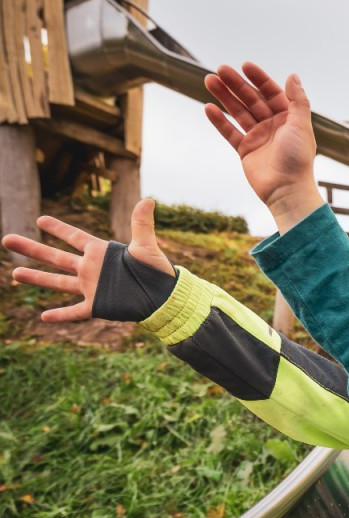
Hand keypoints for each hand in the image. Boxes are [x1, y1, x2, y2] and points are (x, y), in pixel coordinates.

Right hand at [1, 199, 172, 321]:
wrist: (164, 297)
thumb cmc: (157, 270)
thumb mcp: (146, 246)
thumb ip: (142, 225)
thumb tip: (148, 199)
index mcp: (100, 252)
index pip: (74, 237)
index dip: (58, 228)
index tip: (40, 219)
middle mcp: (91, 269)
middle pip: (55, 257)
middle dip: (32, 249)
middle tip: (8, 239)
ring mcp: (92, 288)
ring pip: (58, 282)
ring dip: (37, 278)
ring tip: (15, 274)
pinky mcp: (97, 306)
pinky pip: (75, 311)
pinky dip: (61, 316)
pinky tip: (43, 317)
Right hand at [204, 64, 322, 230]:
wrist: (287, 190)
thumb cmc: (298, 159)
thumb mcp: (301, 126)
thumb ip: (298, 100)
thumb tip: (293, 75)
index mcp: (288, 118)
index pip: (271, 92)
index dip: (259, 79)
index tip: (244, 66)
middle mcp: (273, 125)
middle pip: (251, 99)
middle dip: (236, 84)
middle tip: (220, 69)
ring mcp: (258, 137)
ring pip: (238, 112)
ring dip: (224, 97)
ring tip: (209, 80)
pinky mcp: (246, 151)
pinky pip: (230, 132)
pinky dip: (220, 121)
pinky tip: (209, 108)